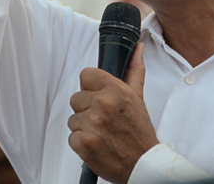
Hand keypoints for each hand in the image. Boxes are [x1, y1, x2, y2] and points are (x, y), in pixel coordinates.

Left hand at [67, 43, 158, 182]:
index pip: (86, 75)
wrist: (142, 164)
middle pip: (76, 98)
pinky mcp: (84, 143)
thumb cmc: (139, 133)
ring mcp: (92, 124)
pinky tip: (96, 145)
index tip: (98, 97)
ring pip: (73, 119)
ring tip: (101, 134)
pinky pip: (71, 137)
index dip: (90, 87)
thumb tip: (137, 49)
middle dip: (87, 109)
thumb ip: (134, 71)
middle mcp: (103, 104)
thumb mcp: (138, 98)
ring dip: (84, 128)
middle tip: (103, 120)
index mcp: (116, 90)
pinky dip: (81, 144)